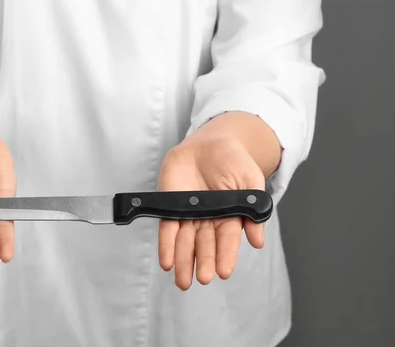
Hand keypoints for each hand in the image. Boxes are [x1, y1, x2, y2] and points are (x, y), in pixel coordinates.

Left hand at [157, 135, 266, 289]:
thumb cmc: (233, 161)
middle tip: (203, 278)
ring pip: (185, 242)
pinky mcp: (170, 207)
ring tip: (182, 280)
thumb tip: (258, 240)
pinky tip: (167, 262)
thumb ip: (253, 208)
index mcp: (230, 217)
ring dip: (183, 261)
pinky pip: (167, 229)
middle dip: (203, 262)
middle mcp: (208, 220)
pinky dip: (166, 246)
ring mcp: (189, 215)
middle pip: (205, 245)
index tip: (224, 271)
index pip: (227, 240)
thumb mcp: (250, 180)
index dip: (226, 255)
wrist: (209, 143)